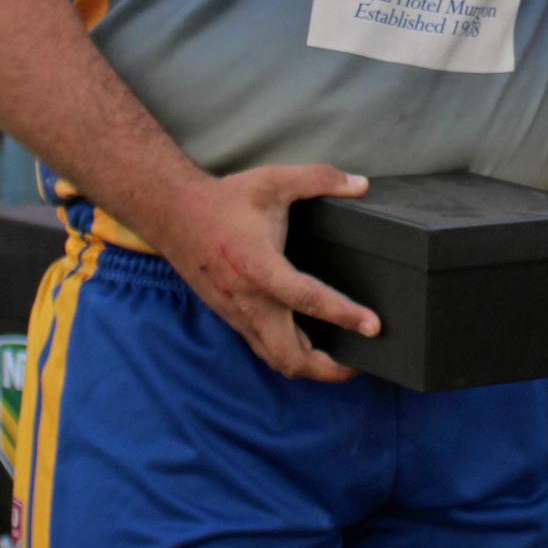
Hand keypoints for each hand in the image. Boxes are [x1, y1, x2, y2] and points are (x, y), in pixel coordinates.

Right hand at [152, 164, 382, 382]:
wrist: (174, 215)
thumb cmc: (225, 200)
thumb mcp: (274, 181)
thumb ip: (320, 179)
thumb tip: (360, 184)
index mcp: (259, 266)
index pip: (307, 299)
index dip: (344, 315)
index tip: (373, 326)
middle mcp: (248, 300)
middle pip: (290, 355)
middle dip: (327, 368)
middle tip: (360, 363)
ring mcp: (238, 314)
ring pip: (275, 359)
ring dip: (309, 368)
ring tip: (341, 362)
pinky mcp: (232, 317)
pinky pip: (263, 348)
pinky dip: (289, 356)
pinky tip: (309, 347)